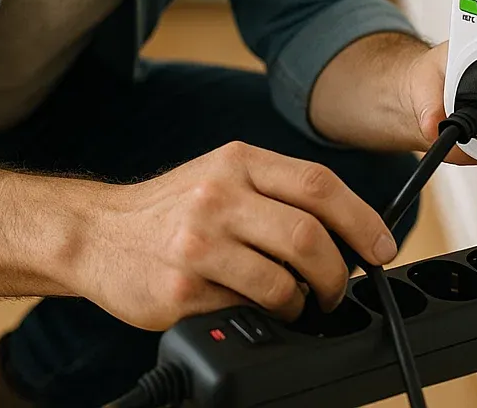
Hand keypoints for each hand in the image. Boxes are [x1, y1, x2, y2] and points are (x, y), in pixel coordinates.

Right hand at [77, 141, 397, 329]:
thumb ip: (275, 193)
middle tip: (336, 290)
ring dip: (300, 302)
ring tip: (291, 302)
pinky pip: (244, 310)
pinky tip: (245, 305)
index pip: (319, 184)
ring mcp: (198, 243)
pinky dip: (258, 314)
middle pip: (309, 237)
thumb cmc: (168, 209)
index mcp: (236, 161)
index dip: (363, 220)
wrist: (95, 234)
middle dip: (337, 275)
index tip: (381, 247)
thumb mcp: (220, 176)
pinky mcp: (181, 289)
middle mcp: (217, 196)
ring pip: (283, 282)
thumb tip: (347, 230)